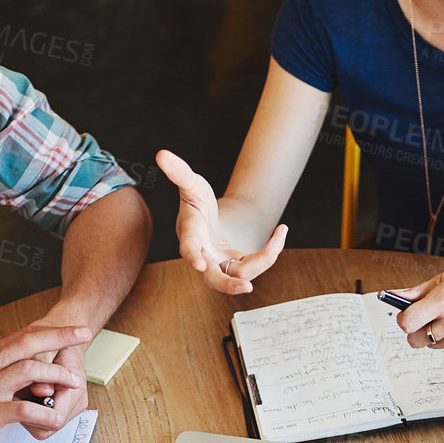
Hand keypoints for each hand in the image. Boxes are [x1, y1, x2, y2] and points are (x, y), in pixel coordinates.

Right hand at [0, 323, 90, 442]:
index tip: (73, 328)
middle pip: (29, 343)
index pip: (22, 336)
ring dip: (55, 374)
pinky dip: (42, 414)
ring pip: (28, 370)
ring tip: (74, 381)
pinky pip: (21, 410)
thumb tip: (18, 379)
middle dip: (59, 337)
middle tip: (83, 334)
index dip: (51, 330)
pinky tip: (54, 419)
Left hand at [14, 323, 89, 437]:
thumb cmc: (56, 339)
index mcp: (75, 388)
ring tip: (22, 389)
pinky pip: (42, 418)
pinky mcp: (61, 406)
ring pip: (44, 424)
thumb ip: (43, 366)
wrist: (66, 335)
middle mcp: (76, 402)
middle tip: (18, 391)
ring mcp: (69, 407)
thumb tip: (42, 391)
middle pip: (48, 425)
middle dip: (30, 413)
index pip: (55, 419)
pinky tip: (26, 392)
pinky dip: (31, 408)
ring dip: (29, 410)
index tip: (21, 394)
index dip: (34, 411)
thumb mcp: (47, 345)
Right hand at [157, 149, 286, 294]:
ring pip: (240, 276)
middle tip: (246, 289)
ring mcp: (220, 266)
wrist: (207, 223)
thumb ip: (180, 172)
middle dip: (229, 286)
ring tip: (280, 233)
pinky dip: (270, 251)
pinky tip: (281, 231)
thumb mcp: (192, 185)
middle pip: (214, 280)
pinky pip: (256, 266)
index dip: (191, 256)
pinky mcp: (236, 268)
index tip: (198, 264)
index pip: (188, 247)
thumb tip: (161, 153)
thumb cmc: (197, 204)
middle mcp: (204, 257)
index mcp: (191, 236)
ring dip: (264, 260)